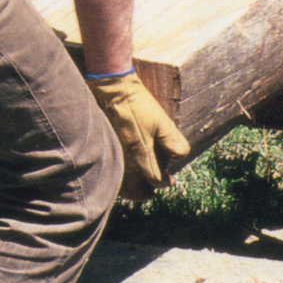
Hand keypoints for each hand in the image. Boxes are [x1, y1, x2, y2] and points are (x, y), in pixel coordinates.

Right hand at [89, 73, 190, 189]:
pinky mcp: (102, 152)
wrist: (111, 91)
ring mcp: (112, 158)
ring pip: (121, 186)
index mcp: (142, 154)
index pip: (155, 180)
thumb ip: (173, 140)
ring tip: (138, 187)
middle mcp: (125, 161)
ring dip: (132, 189)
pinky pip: (110, 174)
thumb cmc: (137, 104)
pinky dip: (117, 180)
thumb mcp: (162, 120)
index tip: (169, 180)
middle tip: (151, 190)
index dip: (164, 182)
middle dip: (146, 191)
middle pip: (136, 190)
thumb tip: (180, 156)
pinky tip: (122, 173)